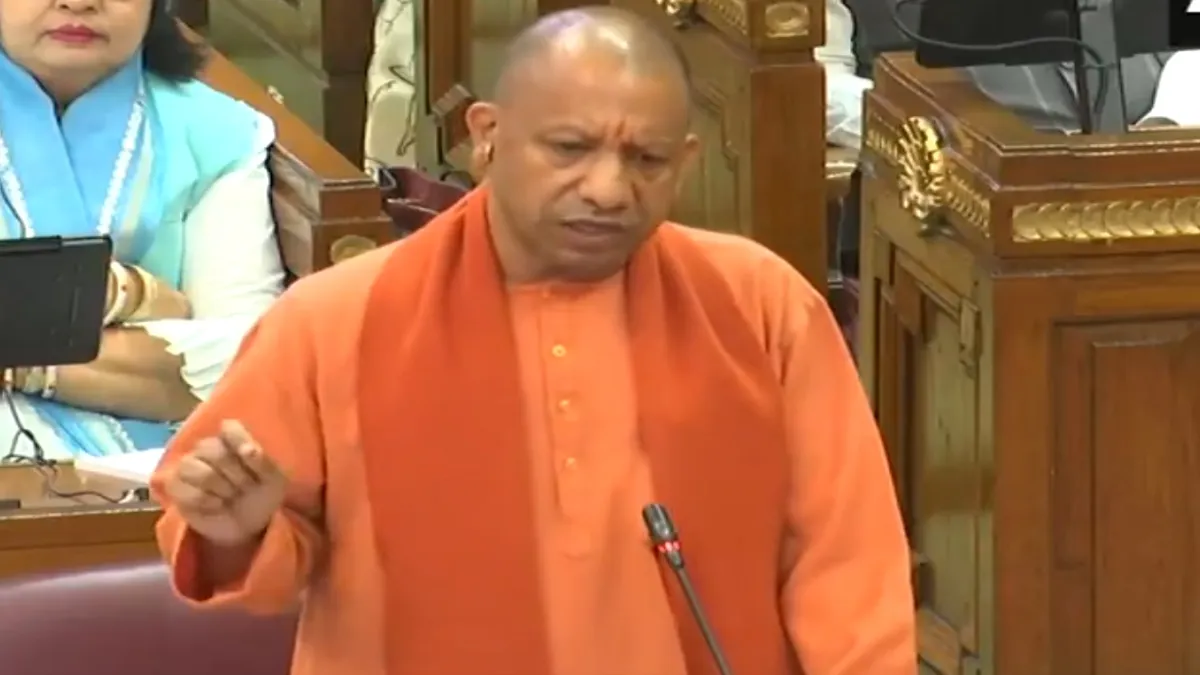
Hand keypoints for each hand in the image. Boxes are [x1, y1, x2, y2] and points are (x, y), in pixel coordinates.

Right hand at [163, 420, 287, 546]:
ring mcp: (188, 466)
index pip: (229, 427)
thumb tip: (247, 449)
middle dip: (236, 474)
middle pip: (213, 450)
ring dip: (220, 488)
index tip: (251, 457)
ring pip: (196, 469)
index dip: (240, 442)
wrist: (248, 525)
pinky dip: (207, 502)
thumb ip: (262, 461)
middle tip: (246, 488)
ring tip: (230, 497)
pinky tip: (217, 506)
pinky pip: (186, 491)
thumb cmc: (261, 495)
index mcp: (231, 439)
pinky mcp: (175, 487)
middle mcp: (206, 448)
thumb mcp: (273, 480)